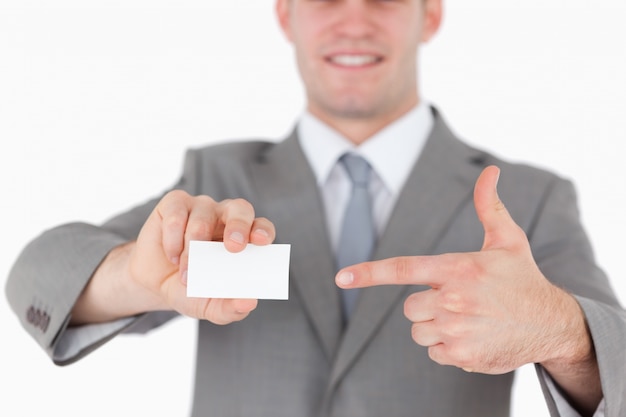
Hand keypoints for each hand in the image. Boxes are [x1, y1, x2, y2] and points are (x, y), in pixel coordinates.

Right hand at [129, 191, 274, 323]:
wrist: (155, 284)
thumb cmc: (191, 290)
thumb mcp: (210, 306)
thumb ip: (230, 309)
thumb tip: (249, 303)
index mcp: (244, 239)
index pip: (262, 228)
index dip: (263, 231)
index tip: (262, 242)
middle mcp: (226, 218)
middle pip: (240, 209)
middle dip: (239, 225)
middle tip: (234, 247)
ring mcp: (202, 208)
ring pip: (203, 218)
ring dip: (192, 249)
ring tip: (186, 274)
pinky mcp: (176, 203)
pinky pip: (177, 216)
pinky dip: (173, 240)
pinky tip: (172, 256)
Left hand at [335, 166, 590, 374]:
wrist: (553, 324)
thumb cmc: (523, 279)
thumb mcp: (508, 240)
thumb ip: (489, 206)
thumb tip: (489, 171)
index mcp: (458, 268)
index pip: (404, 269)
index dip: (368, 273)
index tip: (341, 278)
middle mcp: (453, 300)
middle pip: (410, 307)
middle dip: (428, 303)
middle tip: (459, 300)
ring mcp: (456, 331)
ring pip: (419, 331)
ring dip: (436, 327)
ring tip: (468, 319)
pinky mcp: (461, 356)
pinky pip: (434, 352)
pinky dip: (448, 347)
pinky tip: (474, 337)